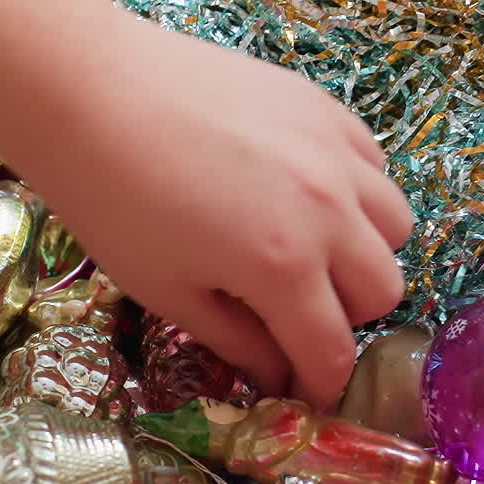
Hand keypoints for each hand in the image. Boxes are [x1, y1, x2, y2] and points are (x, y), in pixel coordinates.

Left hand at [44, 7, 413, 409]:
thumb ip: (236, 341)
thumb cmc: (111, 201)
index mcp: (282, 266)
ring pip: (396, 227)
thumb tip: (276, 378)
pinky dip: (356, 194)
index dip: (320, 385)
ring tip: (309, 249)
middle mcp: (327, 209)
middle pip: (383, 292)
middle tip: (293, 314)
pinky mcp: (324, 107)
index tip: (302, 391)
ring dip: (362, 254)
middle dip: (344, 319)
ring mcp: (334, 151)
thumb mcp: (167, 291)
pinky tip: (303, 193)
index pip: (332, 351)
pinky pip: (375, 166)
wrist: (88, 91)